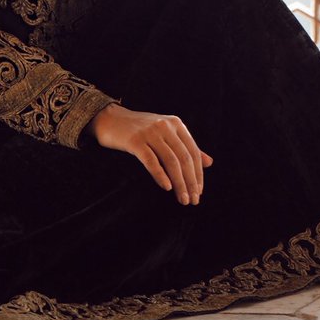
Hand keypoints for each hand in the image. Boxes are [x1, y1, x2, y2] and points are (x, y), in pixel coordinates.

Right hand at [88, 103, 212, 204]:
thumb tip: (209, 163)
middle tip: (193, 200)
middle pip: (184, 158)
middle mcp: (165, 126)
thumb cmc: (139, 130)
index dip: (198, 173)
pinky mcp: (135, 141)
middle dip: (191, 181)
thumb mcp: (165, 134)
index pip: (193, 152)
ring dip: (179, 183)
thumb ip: (186, 147)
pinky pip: (151, 161)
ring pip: (171, 161)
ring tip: (182, 199)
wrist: (110, 119)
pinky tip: (166, 188)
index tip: (199, 192)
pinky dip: (160, 175)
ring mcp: (150, 133)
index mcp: (176, 124)